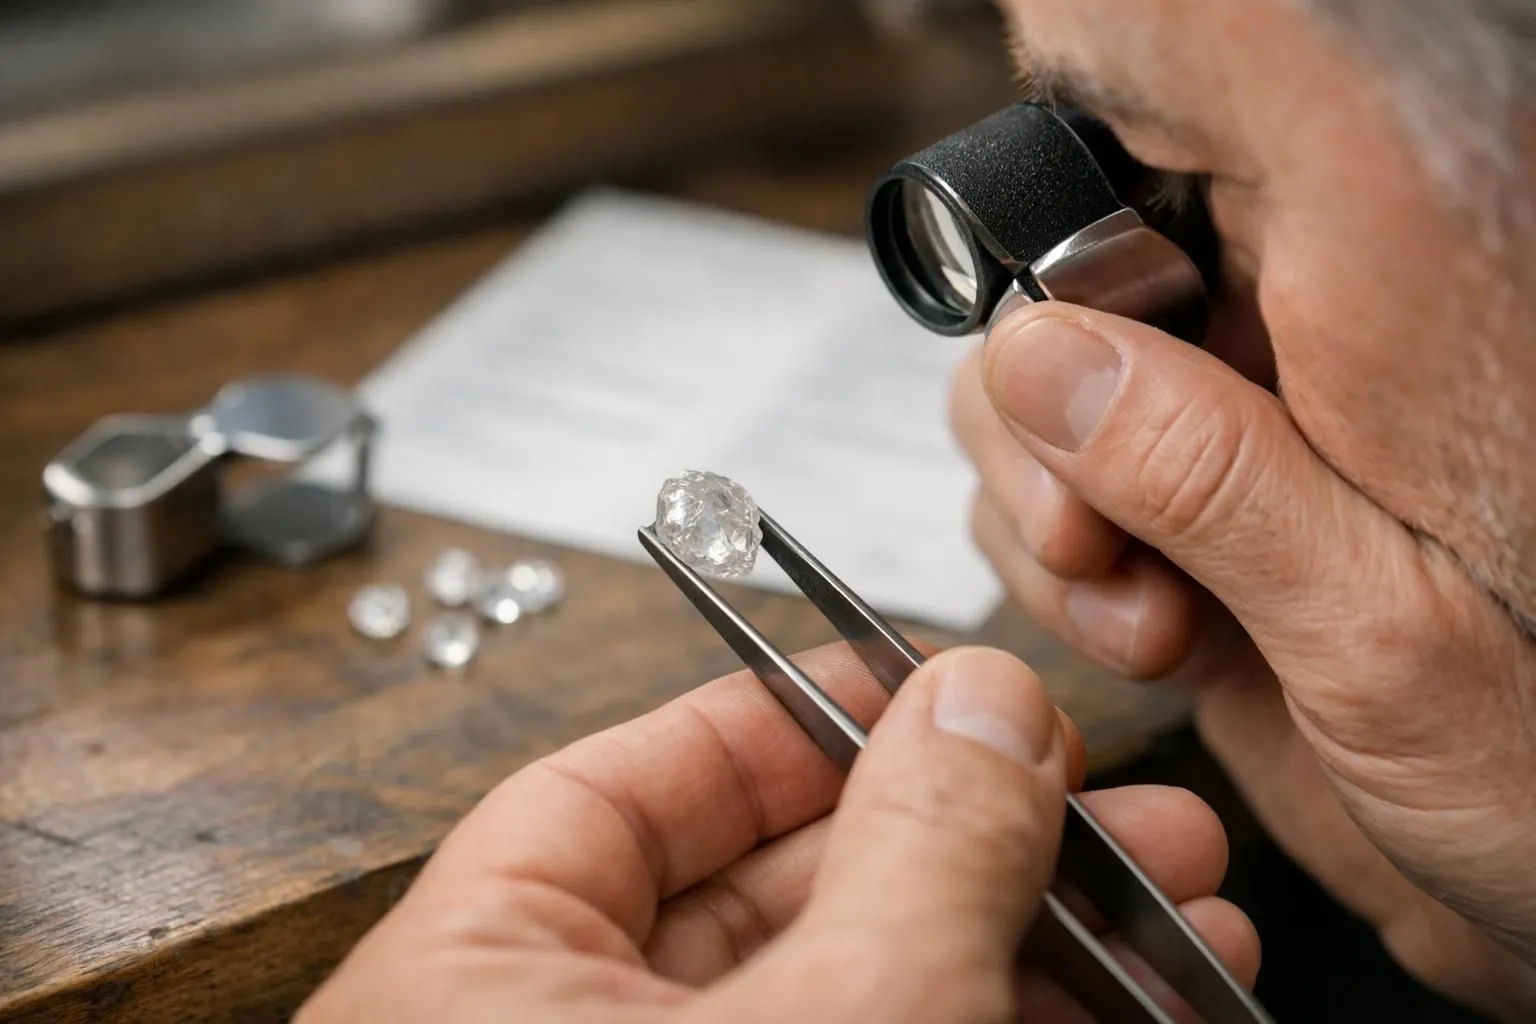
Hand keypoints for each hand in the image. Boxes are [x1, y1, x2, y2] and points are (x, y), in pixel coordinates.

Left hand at [298, 644, 1255, 1022]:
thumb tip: (984, 708)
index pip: (622, 784)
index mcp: (476, 982)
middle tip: (1105, 794)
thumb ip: (912, 853)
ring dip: (1032, 935)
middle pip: (783, 887)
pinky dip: (1011, 1018)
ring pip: (865, 985)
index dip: (781, 711)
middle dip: (977, 831)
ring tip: (1177, 897)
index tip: (912, 675)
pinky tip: (1136, 995)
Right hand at [952, 299, 1535, 1017]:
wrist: (1528, 896)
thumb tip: (1042, 356)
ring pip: (1029, 427)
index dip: (1072, 305)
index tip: (1073, 430)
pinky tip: (1154, 644)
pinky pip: (1042, 517)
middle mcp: (1270, 374)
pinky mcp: (1174, 536)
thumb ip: (1208, 481)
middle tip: (1104, 554)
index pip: (1146, 222)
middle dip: (1040, 452)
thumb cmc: (1534, 768)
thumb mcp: (1375, 624)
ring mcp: (1212, 460)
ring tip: (1156, 629)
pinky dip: (1058, 589)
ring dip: (1049, 538)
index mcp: (1355, 332)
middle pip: (1053, 327)